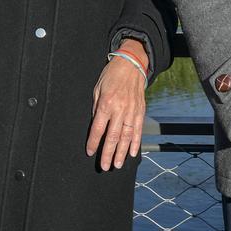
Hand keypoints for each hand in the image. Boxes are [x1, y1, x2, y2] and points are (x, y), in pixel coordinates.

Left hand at [86, 52, 146, 170]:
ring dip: (121, 152)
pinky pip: (137, 130)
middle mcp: (120, 109)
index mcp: (106, 103)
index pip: (98, 128)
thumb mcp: (98, 89)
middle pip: (112, 136)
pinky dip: (135, 143)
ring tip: (117, 164)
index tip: (90, 152)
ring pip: (126, 136)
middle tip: (105, 166)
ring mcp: (131, 111)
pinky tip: (132, 153)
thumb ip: (96, 108)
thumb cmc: (111, 75)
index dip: (93, 142)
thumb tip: (96, 125)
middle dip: (108, 153)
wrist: (131, 64)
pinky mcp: (140, 111)